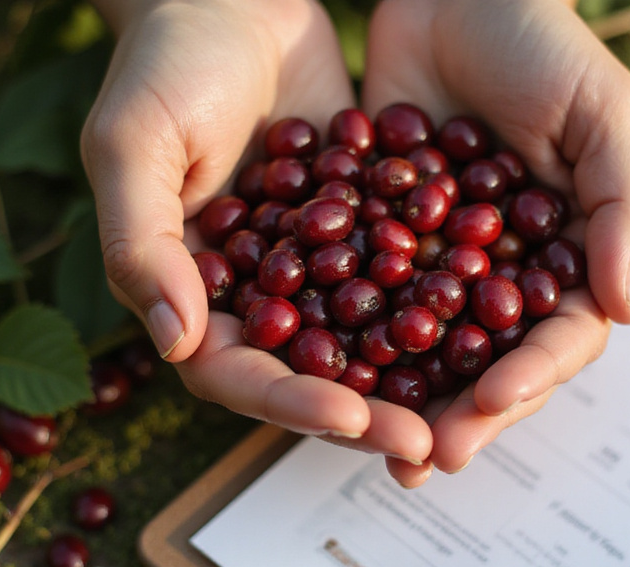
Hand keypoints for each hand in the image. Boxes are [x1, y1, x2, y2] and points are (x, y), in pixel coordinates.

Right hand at [82, 0, 432, 460]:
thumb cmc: (166, 60)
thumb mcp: (134, 143)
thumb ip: (141, 242)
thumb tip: (174, 341)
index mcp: (190, 294)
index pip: (235, 374)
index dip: (289, 404)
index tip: (348, 417)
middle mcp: (254, 296)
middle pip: (309, 378)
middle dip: (366, 414)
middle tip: (427, 443)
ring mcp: (313, 269)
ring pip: (366, 345)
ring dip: (413, 381)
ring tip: (471, 408)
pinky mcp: (363, 231)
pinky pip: (404, 283)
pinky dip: (443, 309)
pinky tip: (495, 329)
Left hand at [362, 0, 629, 484]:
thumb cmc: (543, 42)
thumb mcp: (604, 112)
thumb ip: (625, 208)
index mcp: (570, 257)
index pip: (560, 335)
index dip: (532, 374)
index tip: (493, 399)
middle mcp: (506, 275)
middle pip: (490, 361)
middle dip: (462, 412)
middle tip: (428, 458)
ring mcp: (440, 263)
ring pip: (424, 349)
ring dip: (401, 400)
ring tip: (374, 442)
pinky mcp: (379, 238)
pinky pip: (363, 298)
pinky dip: (343, 337)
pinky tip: (315, 373)